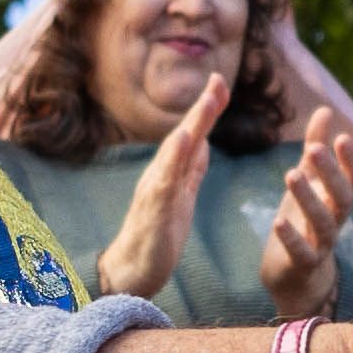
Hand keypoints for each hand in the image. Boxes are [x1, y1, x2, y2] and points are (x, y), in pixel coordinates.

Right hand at [90, 78, 230, 299]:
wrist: (130, 272)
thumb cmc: (155, 237)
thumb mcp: (180, 199)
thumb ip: (189, 171)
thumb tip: (202, 143)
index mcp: (170, 173)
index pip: (192, 136)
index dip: (206, 111)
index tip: (221, 82)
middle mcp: (160, 175)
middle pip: (183, 136)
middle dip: (202, 109)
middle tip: (219, 80)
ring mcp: (155, 191)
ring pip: (175, 153)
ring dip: (191, 126)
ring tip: (207, 102)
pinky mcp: (154, 211)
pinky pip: (164, 181)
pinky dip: (174, 160)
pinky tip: (184, 141)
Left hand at [257, 111, 352, 321]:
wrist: (295, 276)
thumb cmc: (304, 221)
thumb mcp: (309, 182)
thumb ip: (316, 146)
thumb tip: (325, 109)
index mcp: (338, 202)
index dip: (351, 162)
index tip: (342, 137)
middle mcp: (335, 222)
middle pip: (342, 199)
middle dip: (331, 174)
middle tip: (314, 149)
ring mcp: (321, 245)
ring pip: (322, 224)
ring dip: (308, 199)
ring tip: (291, 174)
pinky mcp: (301, 265)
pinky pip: (301, 253)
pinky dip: (292, 238)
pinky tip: (277, 220)